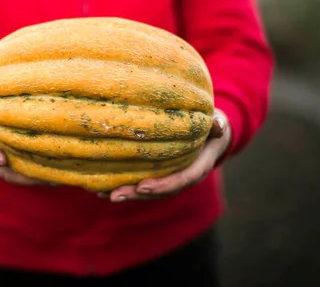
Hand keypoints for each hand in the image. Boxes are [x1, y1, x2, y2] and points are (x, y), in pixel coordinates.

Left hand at [105, 109, 231, 201]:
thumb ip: (218, 125)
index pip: (180, 180)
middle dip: (136, 195)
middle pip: (158, 191)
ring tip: (102, 193)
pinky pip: (140, 183)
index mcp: (197, 168)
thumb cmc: (213, 126)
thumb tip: (218, 126)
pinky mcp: (157, 175)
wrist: (212, 135)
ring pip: (147, 191)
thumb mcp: (218, 123)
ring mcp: (168, 179)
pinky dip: (122, 184)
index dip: (162, 185)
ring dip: (126, 193)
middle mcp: (181, 178)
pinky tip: (101, 186)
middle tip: (114, 195)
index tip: (143, 187)